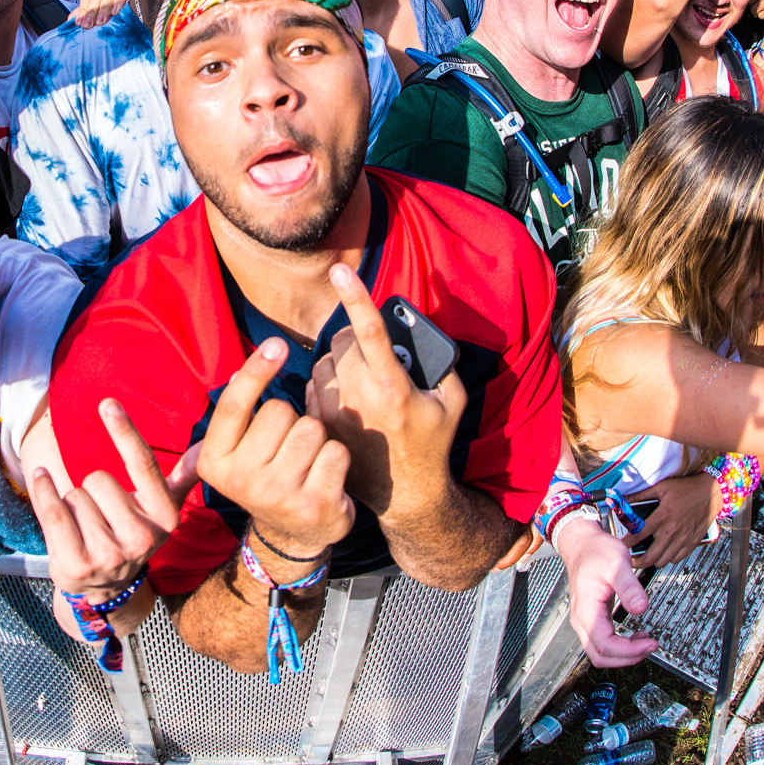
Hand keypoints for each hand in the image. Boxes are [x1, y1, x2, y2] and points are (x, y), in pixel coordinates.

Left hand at [30, 398, 198, 596]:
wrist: (106, 588)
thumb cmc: (131, 532)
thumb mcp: (161, 508)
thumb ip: (183, 475)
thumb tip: (206, 448)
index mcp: (164, 516)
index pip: (143, 465)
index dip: (125, 432)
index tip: (108, 403)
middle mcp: (141, 538)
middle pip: (97, 478)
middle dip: (92, 488)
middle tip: (100, 511)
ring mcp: (109, 555)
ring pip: (74, 494)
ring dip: (73, 502)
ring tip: (85, 524)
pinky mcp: (77, 564)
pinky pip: (52, 511)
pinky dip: (43, 489)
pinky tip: (42, 482)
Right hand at [195, 337, 353, 558]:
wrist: (292, 537)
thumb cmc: (265, 479)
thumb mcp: (235, 453)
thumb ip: (232, 416)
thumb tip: (240, 371)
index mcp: (215, 462)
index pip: (233, 405)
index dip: (256, 369)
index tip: (277, 343)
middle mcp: (242, 480)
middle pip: (280, 411)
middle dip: (291, 419)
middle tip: (287, 447)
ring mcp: (280, 495)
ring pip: (312, 428)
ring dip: (316, 438)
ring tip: (307, 462)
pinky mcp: (316, 505)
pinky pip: (337, 451)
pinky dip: (338, 457)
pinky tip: (326, 476)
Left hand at [304, 264, 461, 522]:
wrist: (405, 494)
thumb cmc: (432, 442)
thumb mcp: (451, 400)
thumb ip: (438, 360)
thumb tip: (414, 332)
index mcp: (392, 387)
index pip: (369, 330)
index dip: (355, 295)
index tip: (339, 269)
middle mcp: (358, 397)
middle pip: (342, 340)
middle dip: (354, 336)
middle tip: (372, 352)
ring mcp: (334, 413)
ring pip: (323, 361)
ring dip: (338, 360)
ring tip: (360, 379)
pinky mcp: (319, 425)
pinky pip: (312, 385)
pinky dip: (327, 383)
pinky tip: (345, 398)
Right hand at [550, 513, 656, 666]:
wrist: (582, 544)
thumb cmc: (596, 552)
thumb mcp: (617, 564)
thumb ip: (629, 587)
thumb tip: (641, 609)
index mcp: (586, 609)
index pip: (604, 645)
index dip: (628, 650)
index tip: (650, 643)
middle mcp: (582, 619)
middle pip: (600, 656)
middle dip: (627, 658)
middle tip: (650, 647)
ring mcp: (585, 621)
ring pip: (600, 653)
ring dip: (624, 655)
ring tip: (645, 643)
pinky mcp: (592, 620)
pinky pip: (603, 643)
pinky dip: (621, 647)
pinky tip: (636, 637)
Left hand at [626, 472, 714, 568]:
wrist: (711, 492)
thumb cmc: (687, 489)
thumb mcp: (661, 487)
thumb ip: (641, 495)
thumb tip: (624, 498)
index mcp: (662, 516)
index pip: (638, 535)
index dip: (626, 544)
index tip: (619, 547)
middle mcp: (672, 531)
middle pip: (650, 556)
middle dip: (637, 561)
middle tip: (631, 559)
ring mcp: (683, 539)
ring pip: (663, 561)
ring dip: (652, 561)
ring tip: (646, 556)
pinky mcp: (692, 543)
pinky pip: (677, 560)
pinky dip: (668, 559)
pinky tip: (663, 552)